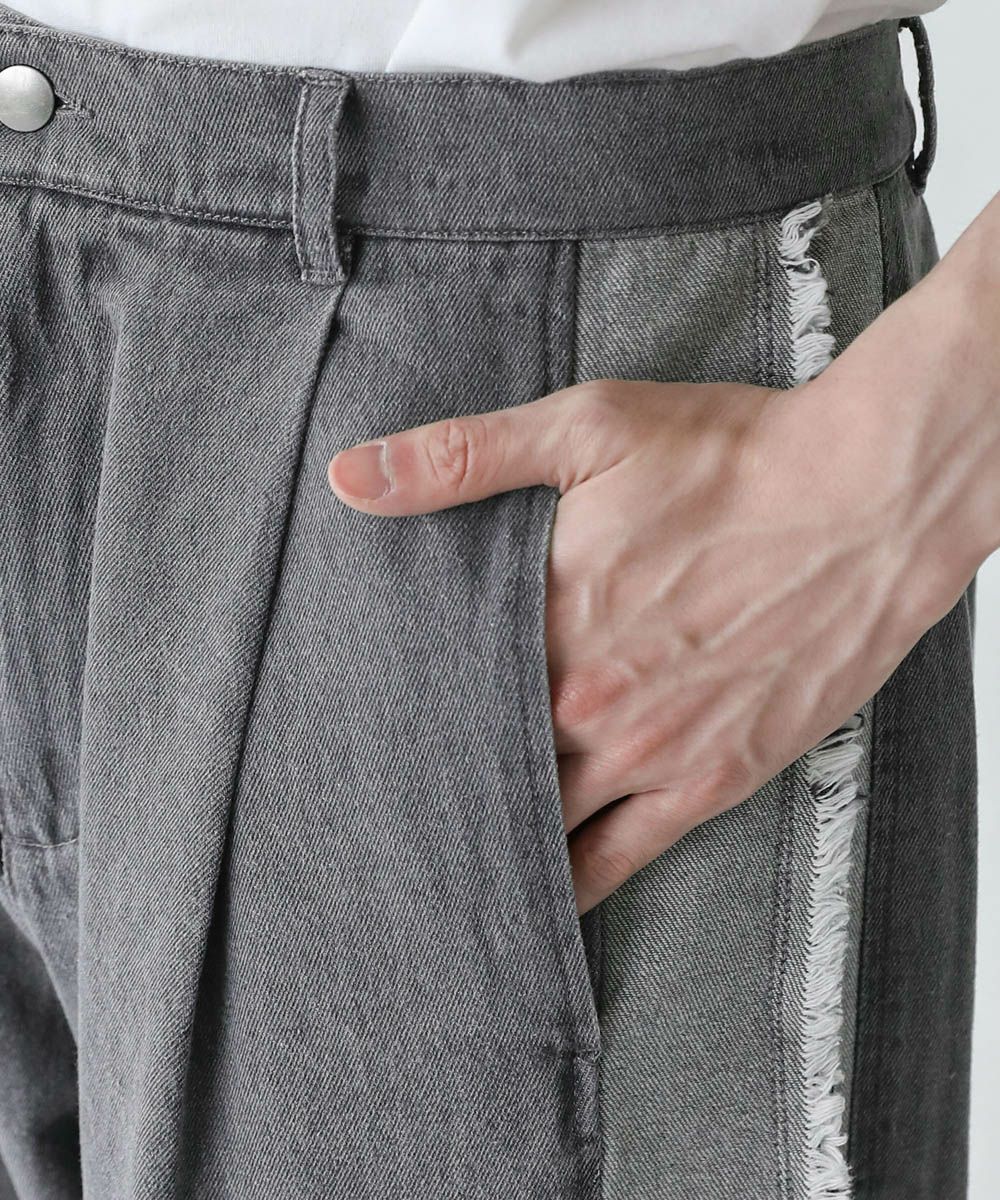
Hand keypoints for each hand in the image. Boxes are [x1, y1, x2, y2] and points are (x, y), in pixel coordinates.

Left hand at [327, 364, 975, 912]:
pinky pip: (620, 858)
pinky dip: (572, 883)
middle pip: (486, 764)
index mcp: (548, 620)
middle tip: (384, 810)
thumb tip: (351, 477)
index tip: (362, 738)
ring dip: (494, 839)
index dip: (404, 718)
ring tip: (440, 868)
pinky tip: (535, 899)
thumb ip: (462, 459)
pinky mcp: (710, 780)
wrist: (865, 501)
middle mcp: (588, 701)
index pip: (445, 693)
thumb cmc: (734, 461)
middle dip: (439, 782)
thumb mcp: (588, 428)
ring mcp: (649, 751)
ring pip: (543, 823)